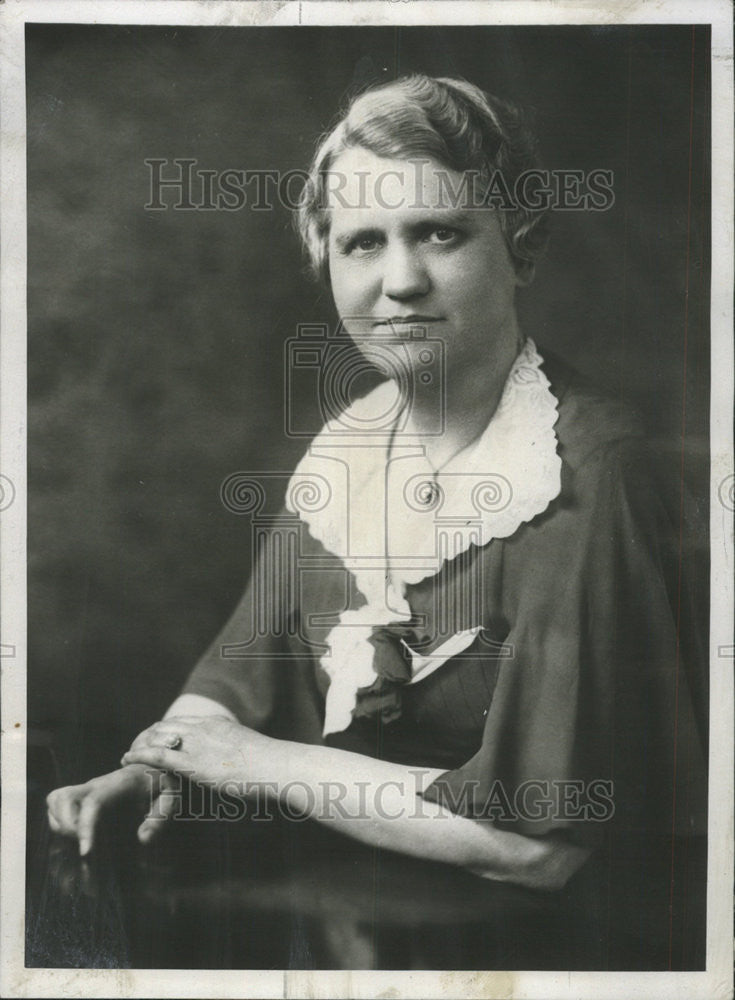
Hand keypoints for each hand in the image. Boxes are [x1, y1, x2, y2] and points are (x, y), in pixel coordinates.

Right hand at [46, 764, 178, 855]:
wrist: (153, 768)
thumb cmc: (160, 782)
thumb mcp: (171, 796)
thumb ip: (161, 816)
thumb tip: (143, 840)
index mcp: (117, 784)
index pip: (92, 803)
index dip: (85, 827)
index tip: (86, 853)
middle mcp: (95, 785)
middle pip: (61, 798)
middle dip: (64, 826)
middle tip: (85, 847)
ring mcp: (85, 790)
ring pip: (55, 801)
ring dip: (59, 825)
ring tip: (81, 843)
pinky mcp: (80, 797)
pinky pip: (57, 806)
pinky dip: (59, 823)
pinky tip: (78, 838)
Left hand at [120, 715, 274, 795]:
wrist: (277, 767)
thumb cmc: (273, 766)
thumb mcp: (254, 753)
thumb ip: (241, 754)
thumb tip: (246, 762)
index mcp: (220, 724)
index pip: (186, 720)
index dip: (168, 729)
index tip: (158, 737)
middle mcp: (205, 728)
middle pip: (168, 725)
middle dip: (150, 734)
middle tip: (138, 745)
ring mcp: (198, 743)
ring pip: (158, 737)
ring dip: (141, 743)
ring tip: (129, 753)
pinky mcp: (192, 763)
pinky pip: (158, 755)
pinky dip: (140, 755)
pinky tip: (127, 758)